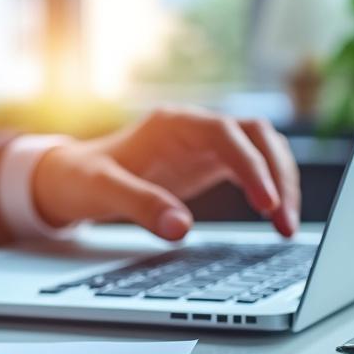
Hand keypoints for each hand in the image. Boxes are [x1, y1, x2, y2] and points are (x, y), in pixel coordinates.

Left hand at [32, 107, 299, 239]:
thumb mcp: (103, 191)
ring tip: (286, 227)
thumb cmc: (81, 178)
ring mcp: (204, 145)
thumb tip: (181, 230)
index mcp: (172, 124)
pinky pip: (251, 169)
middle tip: (285, 223)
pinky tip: (273, 220)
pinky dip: (267, 190)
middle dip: (279, 176)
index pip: (227, 133)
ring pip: (261, 151)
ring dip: (281, 183)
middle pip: (257, 138)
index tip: (266, 203)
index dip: (251, 165)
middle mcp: (194, 128)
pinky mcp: (207, 164)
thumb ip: (140, 206)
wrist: (67, 177)